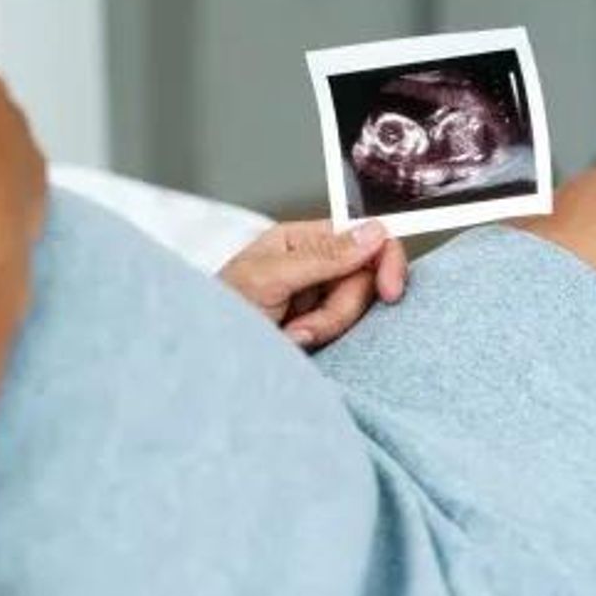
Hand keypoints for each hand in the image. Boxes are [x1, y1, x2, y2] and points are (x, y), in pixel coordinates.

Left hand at [218, 220, 406, 348]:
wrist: (204, 362)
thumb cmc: (219, 312)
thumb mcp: (269, 279)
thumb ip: (324, 257)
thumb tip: (373, 232)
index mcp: (299, 240)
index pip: (361, 236)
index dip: (383, 260)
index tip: (391, 292)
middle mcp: (312, 265)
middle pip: (363, 280)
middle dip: (337, 309)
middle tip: (301, 325)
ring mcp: (316, 299)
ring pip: (354, 310)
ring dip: (323, 328)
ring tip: (289, 336)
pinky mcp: (317, 329)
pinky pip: (345, 333)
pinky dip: (320, 341)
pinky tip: (293, 343)